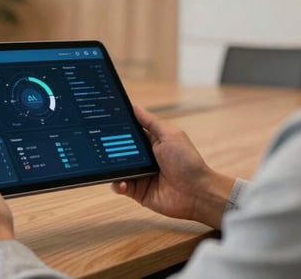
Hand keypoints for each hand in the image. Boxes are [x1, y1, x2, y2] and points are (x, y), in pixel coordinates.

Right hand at [111, 106, 235, 228]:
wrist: (197, 193)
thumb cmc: (188, 162)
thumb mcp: (169, 136)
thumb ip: (151, 122)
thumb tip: (135, 107)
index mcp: (152, 142)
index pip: (131, 132)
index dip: (119, 128)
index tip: (106, 122)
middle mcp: (145, 158)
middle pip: (121, 150)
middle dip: (111, 148)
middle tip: (103, 145)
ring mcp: (140, 174)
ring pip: (118, 168)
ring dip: (113, 167)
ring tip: (111, 165)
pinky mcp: (138, 191)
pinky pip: (121, 186)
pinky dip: (118, 184)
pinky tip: (122, 182)